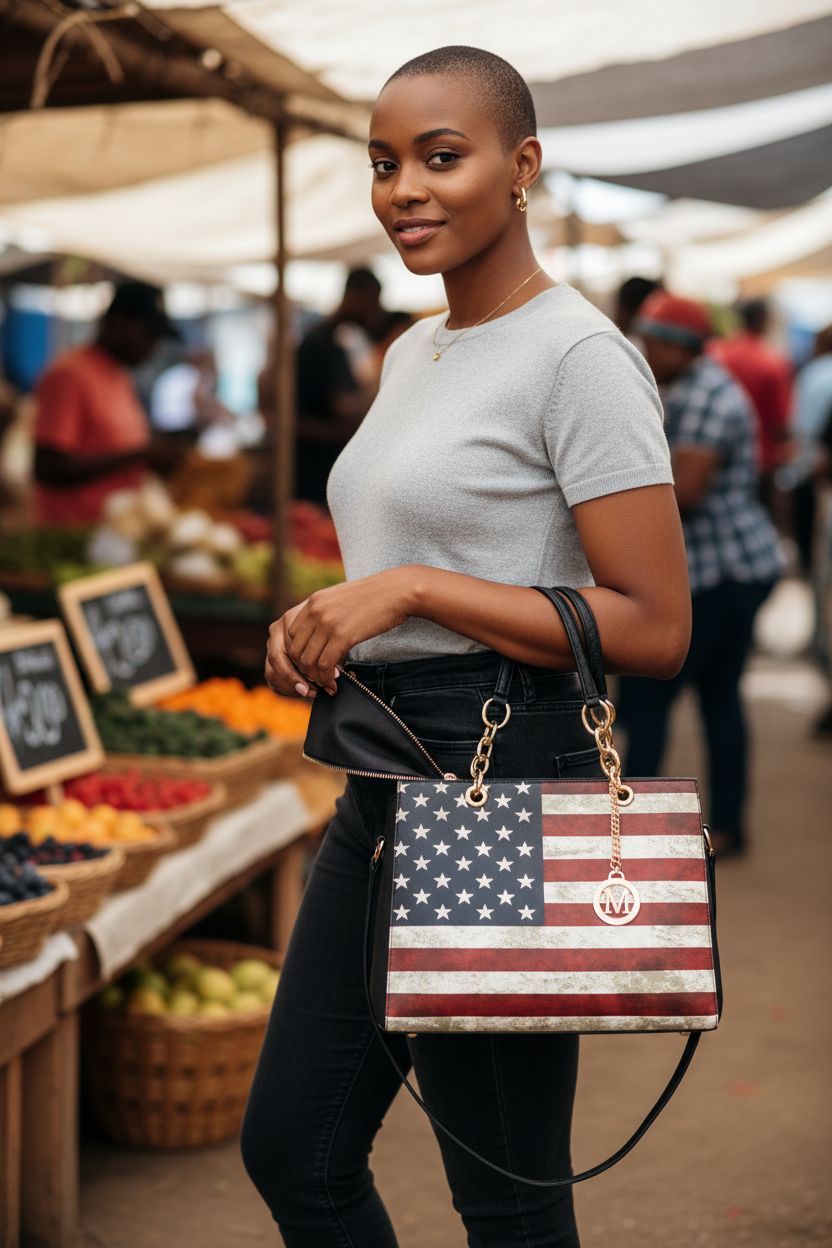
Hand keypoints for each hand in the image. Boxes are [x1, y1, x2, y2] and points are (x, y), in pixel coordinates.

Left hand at [265, 568, 415, 697]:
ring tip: (328, 683)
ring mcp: (327, 623)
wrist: (397, 591)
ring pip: (308, 661)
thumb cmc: (376, 597)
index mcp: (314, 602)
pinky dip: (327, 678)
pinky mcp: (342, 635)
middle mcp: (315, 611)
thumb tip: (323, 634)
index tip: (313, 664)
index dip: (300, 654)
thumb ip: (328, 613)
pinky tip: (336, 683)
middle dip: (305, 669)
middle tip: (319, 679)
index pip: (291, 634)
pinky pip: (325, 665)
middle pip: (295, 650)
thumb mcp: (342, 599)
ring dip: (316, 677)